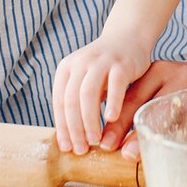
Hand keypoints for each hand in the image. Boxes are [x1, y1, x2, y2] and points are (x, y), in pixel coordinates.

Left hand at [50, 27, 155, 155]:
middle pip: (70, 100)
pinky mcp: (120, 63)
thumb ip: (77, 104)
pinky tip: (111, 119)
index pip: (58, 102)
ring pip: (87, 93)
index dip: (62, 127)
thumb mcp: (85, 82)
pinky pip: (115, 85)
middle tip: (82, 149)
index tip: (67, 147)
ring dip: (89, 120)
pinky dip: (112, 103)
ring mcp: (99, 62)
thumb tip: (71, 140)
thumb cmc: (105, 68)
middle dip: (74, 128)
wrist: (127, 38)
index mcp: (66, 68)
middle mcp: (79, 63)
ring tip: (95, 139)